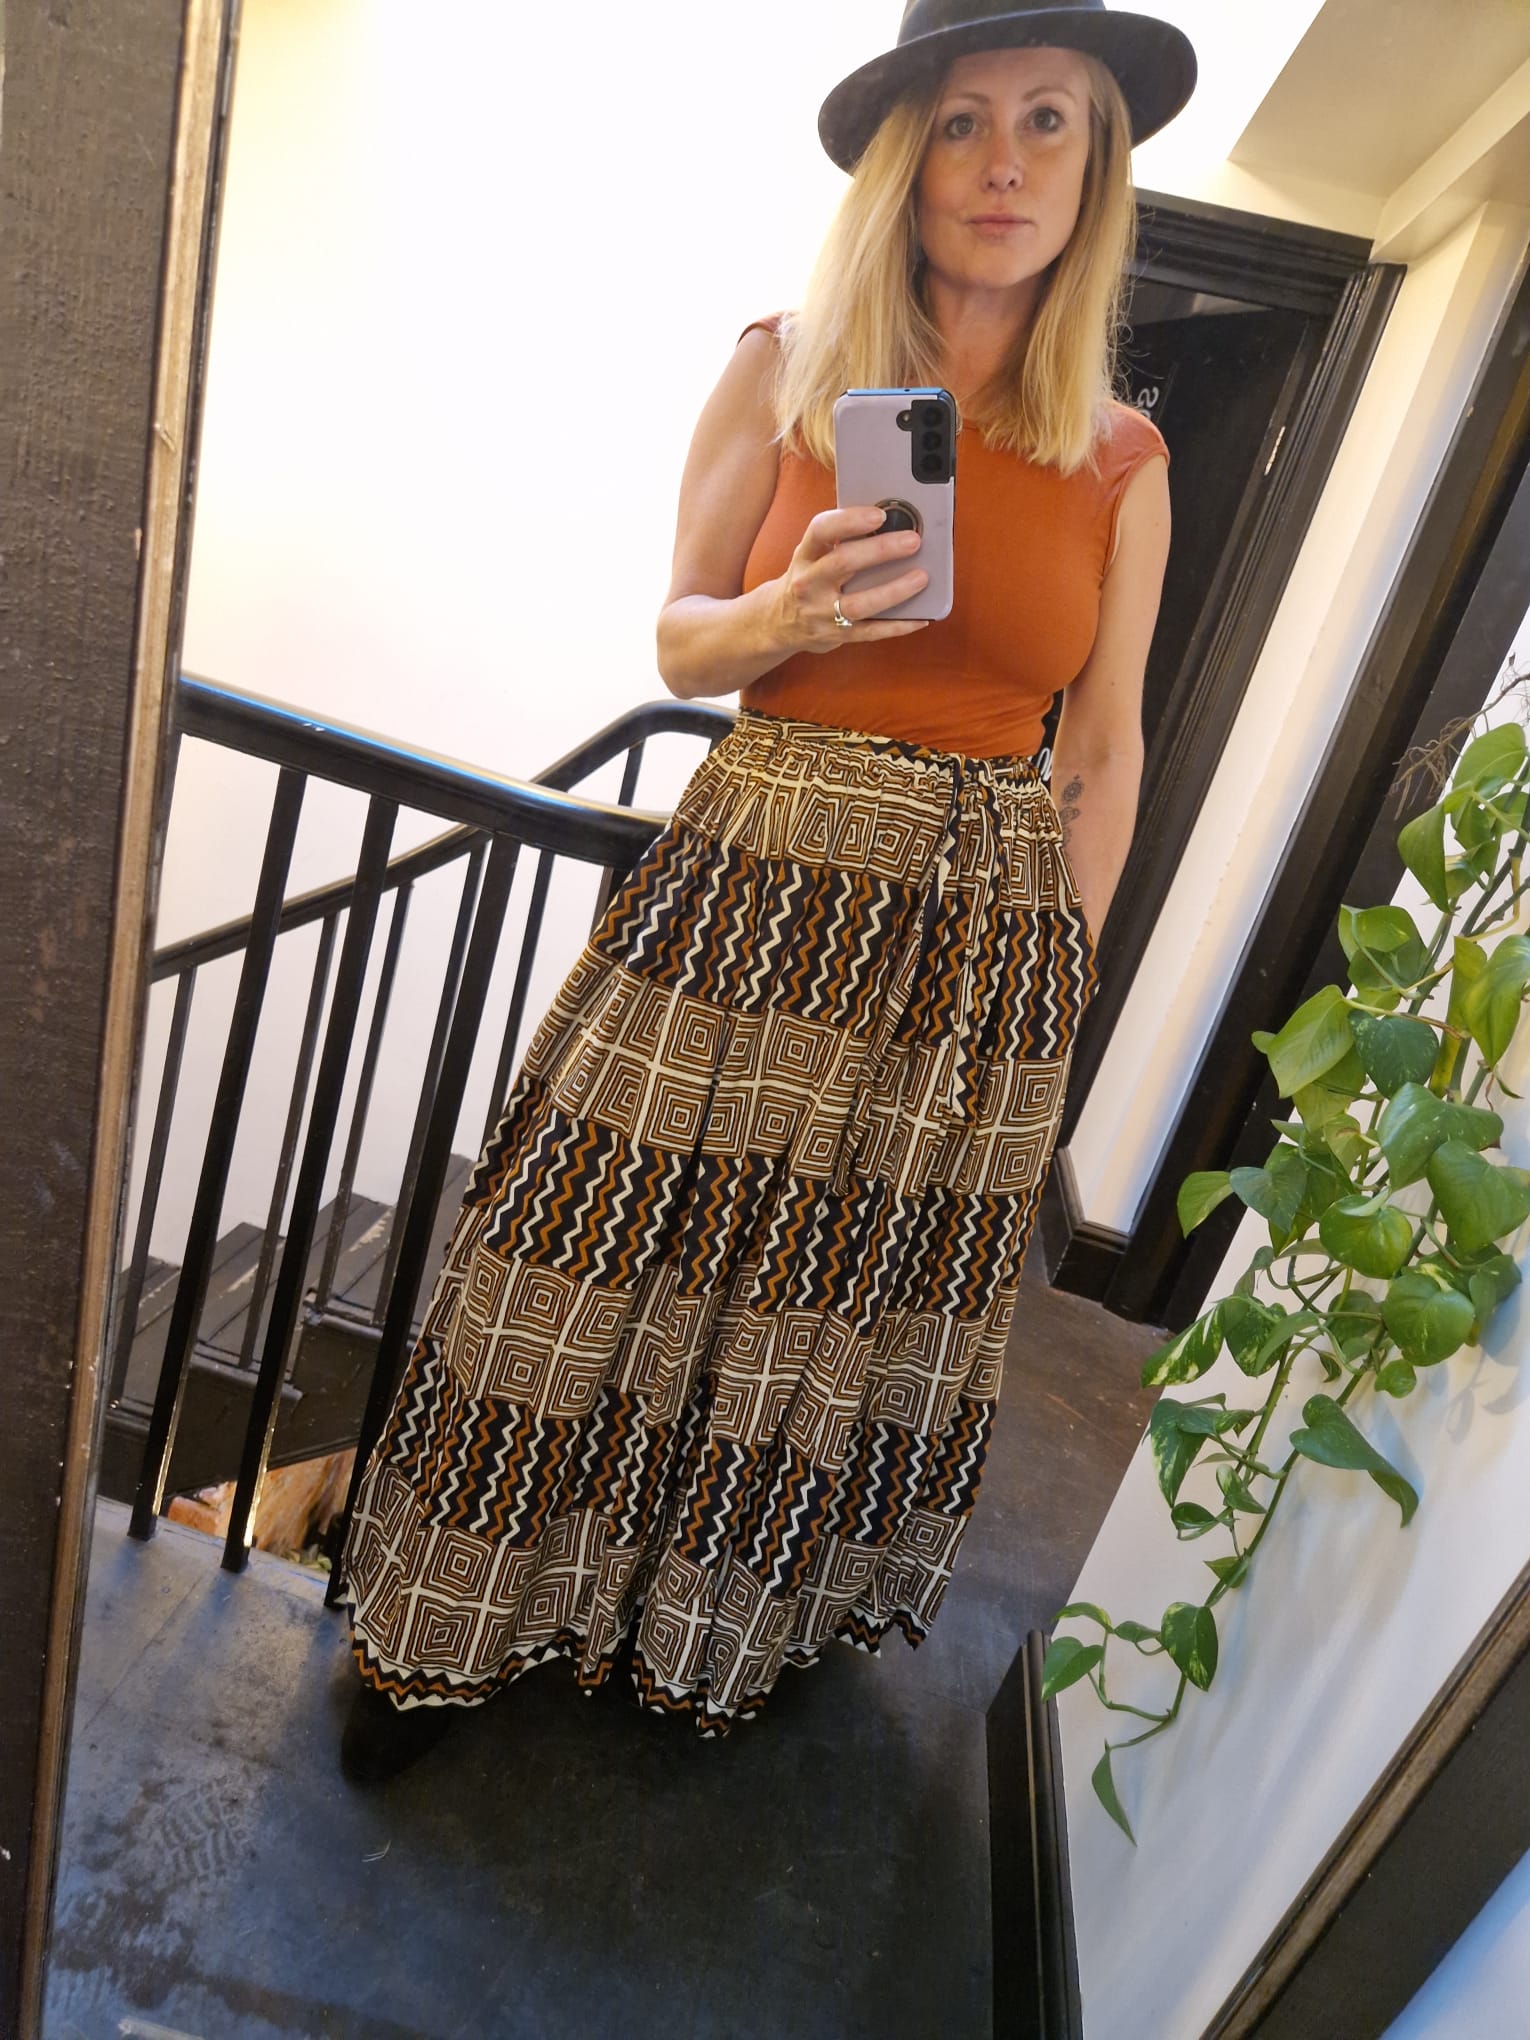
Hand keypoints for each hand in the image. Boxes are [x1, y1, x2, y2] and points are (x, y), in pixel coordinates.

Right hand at [770, 504, 930, 656]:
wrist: (779, 623)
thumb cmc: (808, 580)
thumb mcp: (812, 556)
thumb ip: (840, 540)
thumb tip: (890, 522)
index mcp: (805, 556)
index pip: (821, 531)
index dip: (849, 521)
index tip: (878, 515)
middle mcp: (809, 584)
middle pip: (843, 563)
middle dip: (881, 550)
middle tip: (912, 541)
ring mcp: (821, 613)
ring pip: (859, 603)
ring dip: (894, 590)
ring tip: (921, 578)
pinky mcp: (836, 636)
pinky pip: (871, 632)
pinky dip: (898, 626)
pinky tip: (921, 618)